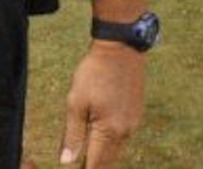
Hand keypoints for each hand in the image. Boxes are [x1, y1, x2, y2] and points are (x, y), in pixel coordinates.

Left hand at [58, 42, 144, 165]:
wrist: (120, 47)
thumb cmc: (94, 72)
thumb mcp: (75, 102)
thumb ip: (72, 135)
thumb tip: (66, 162)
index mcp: (109, 130)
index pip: (95, 165)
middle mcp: (125, 131)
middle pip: (108, 161)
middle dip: (94, 168)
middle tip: (80, 166)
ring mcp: (133, 122)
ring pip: (116, 150)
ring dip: (102, 156)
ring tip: (87, 159)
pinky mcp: (136, 112)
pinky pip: (123, 136)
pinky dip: (111, 143)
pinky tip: (101, 139)